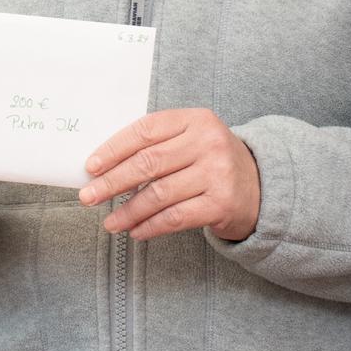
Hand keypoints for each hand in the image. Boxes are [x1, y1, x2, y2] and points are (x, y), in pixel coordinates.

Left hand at [79, 108, 260, 241]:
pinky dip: (151, 226)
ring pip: (159, 194)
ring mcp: (217, 174)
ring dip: (128, 210)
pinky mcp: (221, 204)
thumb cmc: (213, 162)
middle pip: (148, 163)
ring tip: (110, 222)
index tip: (91, 166)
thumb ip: (158, 144)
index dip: (114, 148)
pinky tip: (136, 231)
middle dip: (112, 182)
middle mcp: (209, 143)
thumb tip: (104, 166)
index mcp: (196, 119)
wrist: (261, 187)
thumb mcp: (192, 139)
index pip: (146, 130)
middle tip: (88, 196)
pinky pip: (175, 217)